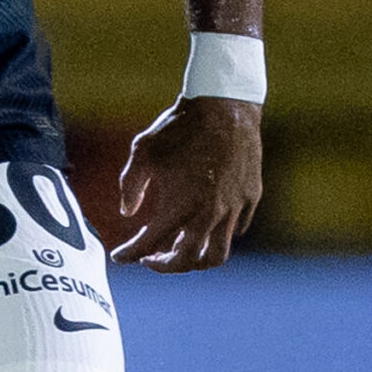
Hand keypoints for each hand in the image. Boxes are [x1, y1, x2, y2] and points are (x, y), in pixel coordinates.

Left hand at [114, 97, 261, 269]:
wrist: (225, 105)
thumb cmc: (179, 126)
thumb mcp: (142, 151)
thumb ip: (130, 186)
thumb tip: (127, 212)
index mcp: (179, 207)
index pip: (149, 245)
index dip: (131, 255)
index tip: (121, 257)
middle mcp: (208, 214)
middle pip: (187, 261)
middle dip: (166, 266)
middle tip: (152, 259)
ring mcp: (234, 208)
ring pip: (217, 254)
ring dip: (197, 259)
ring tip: (181, 249)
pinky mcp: (251, 197)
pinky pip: (237, 230)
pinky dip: (220, 236)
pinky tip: (206, 226)